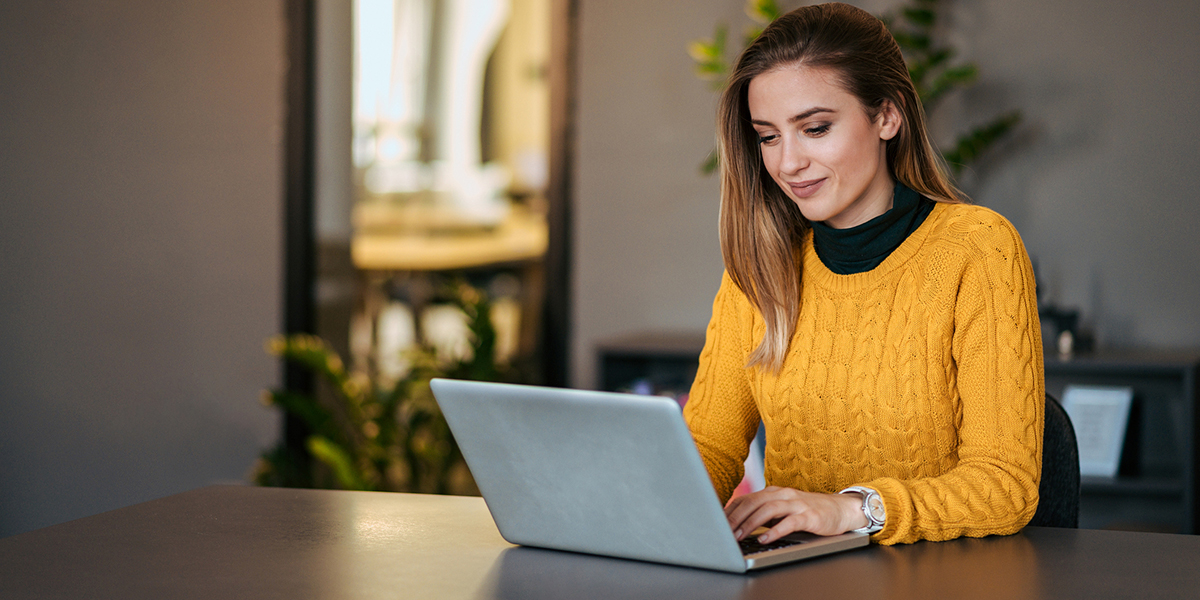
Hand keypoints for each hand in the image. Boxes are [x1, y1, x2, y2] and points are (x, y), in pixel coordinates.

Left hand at [725, 486, 867, 542]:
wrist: (840, 510)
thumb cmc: (807, 511)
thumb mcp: (782, 509)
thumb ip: (763, 512)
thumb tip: (737, 523)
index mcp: (773, 492)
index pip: (746, 499)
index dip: (730, 511)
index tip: (717, 523)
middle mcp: (783, 494)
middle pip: (753, 502)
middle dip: (736, 518)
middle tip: (724, 531)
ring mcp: (796, 504)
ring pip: (768, 510)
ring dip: (751, 524)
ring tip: (740, 536)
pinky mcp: (809, 516)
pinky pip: (789, 522)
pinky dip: (774, 531)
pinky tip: (765, 539)